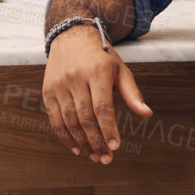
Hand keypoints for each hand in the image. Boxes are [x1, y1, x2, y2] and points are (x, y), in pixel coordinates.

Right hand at [41, 26, 150, 163]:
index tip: (116, 146)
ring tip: (95, 156)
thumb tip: (146, 113)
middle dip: (96, 142)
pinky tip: (76, 148)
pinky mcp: (48, 91)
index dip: (109, 129)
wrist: (71, 36)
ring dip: (83, 143)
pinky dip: (65, 137)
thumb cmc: (100, 56)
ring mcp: (59, 84)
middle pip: (85, 117)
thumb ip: (132, 92)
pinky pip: (55, 120)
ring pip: (69, 121)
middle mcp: (76, 77)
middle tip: (106, 159)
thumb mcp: (119, 69)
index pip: (102, 106)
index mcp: (97, 71)